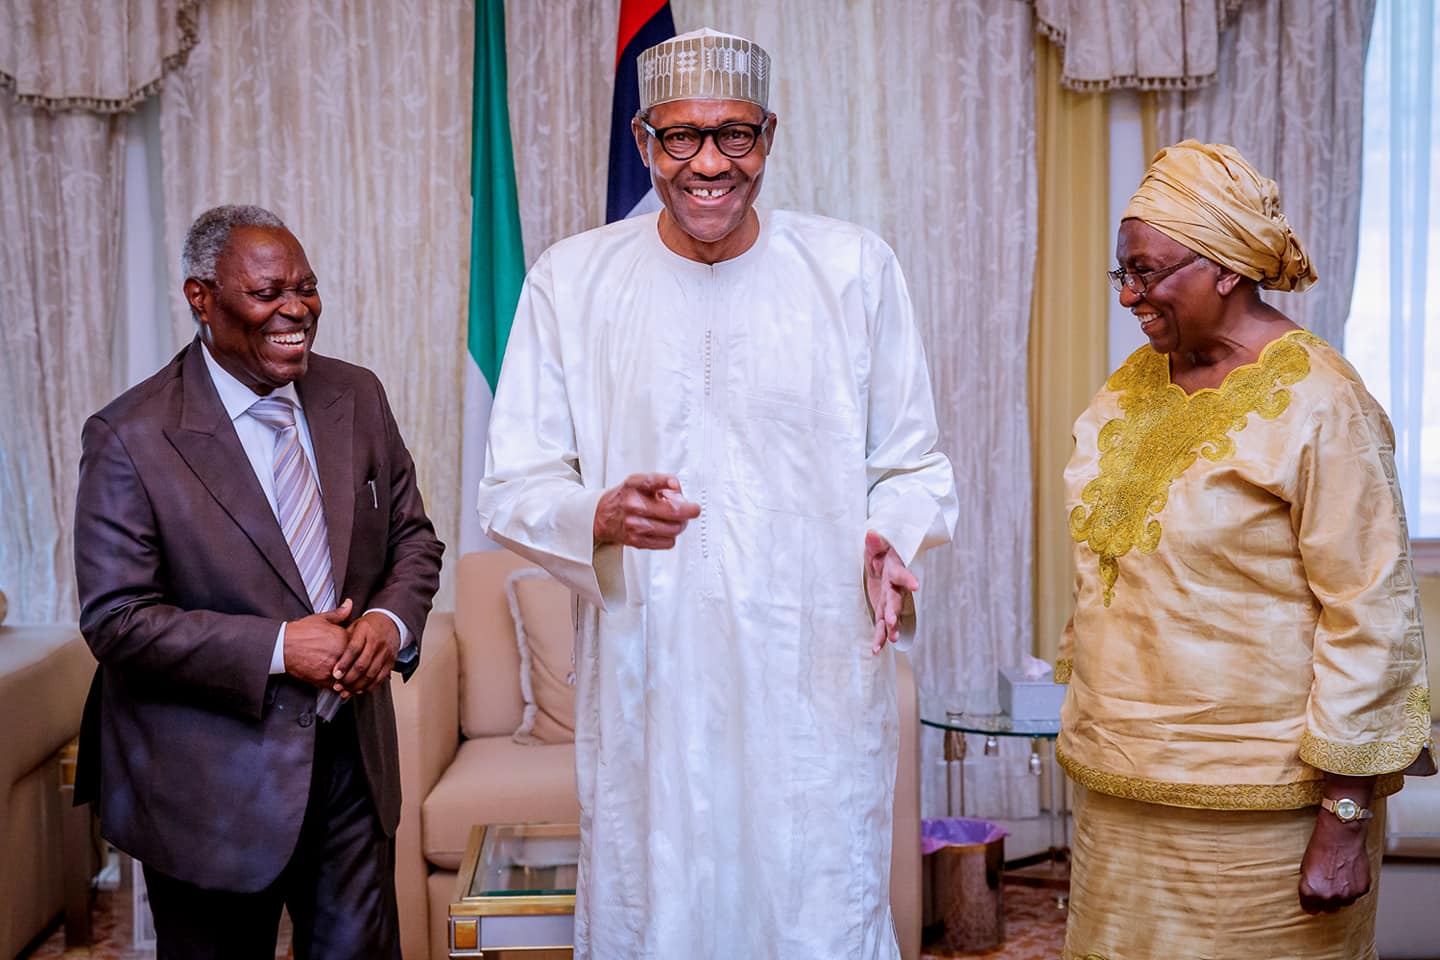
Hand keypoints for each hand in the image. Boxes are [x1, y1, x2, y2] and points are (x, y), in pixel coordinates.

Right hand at [283, 598, 353, 687]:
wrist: (282, 647)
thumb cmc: (301, 632)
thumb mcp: (321, 619)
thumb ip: (339, 613)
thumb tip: (350, 603)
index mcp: (343, 638)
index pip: (361, 647)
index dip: (360, 649)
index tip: (358, 650)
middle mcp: (341, 654)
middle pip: (358, 663)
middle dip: (358, 665)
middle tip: (358, 666)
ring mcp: (333, 668)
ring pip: (350, 677)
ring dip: (352, 678)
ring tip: (350, 676)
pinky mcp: (323, 680)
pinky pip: (338, 686)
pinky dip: (341, 686)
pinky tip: (340, 683)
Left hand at [329, 610, 400, 698]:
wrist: (391, 623)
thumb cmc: (369, 625)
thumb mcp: (354, 625)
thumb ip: (342, 638)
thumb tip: (328, 652)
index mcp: (365, 631)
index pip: (354, 649)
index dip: (344, 664)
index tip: (335, 674)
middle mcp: (377, 642)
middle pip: (362, 664)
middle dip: (349, 679)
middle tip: (337, 686)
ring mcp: (385, 653)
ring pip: (371, 674)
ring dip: (357, 685)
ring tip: (345, 691)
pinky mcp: (390, 662)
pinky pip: (379, 678)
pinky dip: (368, 686)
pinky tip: (358, 690)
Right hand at [593, 473, 700, 549]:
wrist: (603, 516)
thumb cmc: (627, 497)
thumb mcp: (640, 482)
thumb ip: (662, 484)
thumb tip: (681, 494)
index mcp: (634, 485)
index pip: (651, 481)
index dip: (666, 482)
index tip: (675, 485)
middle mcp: (633, 504)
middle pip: (672, 511)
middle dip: (690, 510)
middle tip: (693, 509)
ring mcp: (635, 524)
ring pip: (674, 529)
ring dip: (681, 524)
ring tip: (676, 519)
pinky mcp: (637, 541)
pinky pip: (668, 542)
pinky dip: (671, 536)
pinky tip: (664, 529)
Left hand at [865, 531, 918, 654]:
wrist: (883, 560)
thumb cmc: (880, 552)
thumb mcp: (875, 545)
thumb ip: (874, 543)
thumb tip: (871, 535)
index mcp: (894, 570)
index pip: (902, 575)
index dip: (908, 580)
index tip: (915, 586)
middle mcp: (895, 587)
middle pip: (896, 600)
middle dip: (894, 611)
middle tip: (892, 623)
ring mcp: (890, 599)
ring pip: (891, 616)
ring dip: (890, 629)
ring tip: (891, 640)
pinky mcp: (883, 608)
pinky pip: (882, 624)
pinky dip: (879, 637)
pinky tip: (876, 649)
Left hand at [1298, 809, 1371, 913]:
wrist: (1341, 834)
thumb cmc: (1321, 846)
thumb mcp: (1305, 866)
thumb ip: (1309, 884)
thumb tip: (1312, 894)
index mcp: (1310, 891)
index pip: (1310, 909)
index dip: (1311, 903)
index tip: (1313, 900)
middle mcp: (1328, 896)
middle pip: (1328, 908)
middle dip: (1327, 899)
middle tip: (1328, 885)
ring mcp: (1346, 894)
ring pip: (1344, 902)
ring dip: (1342, 894)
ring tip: (1340, 876)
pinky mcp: (1362, 889)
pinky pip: (1357, 894)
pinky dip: (1354, 887)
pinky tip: (1350, 873)